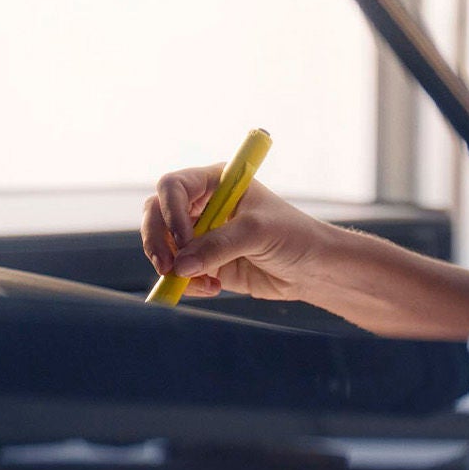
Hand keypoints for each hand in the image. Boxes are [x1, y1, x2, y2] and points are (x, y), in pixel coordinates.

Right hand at [140, 163, 329, 301]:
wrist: (312, 269)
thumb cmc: (293, 236)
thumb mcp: (258, 232)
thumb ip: (218, 245)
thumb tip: (180, 265)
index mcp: (217, 182)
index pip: (173, 187)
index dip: (170, 211)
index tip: (185, 239)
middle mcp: (203, 204)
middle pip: (156, 214)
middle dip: (157, 241)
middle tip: (167, 267)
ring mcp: (200, 234)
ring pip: (163, 246)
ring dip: (174, 267)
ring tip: (205, 282)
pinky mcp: (203, 262)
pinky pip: (178, 272)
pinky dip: (186, 283)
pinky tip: (214, 287)